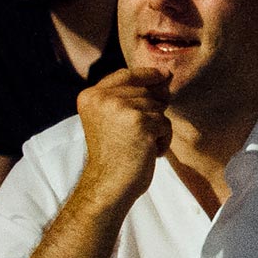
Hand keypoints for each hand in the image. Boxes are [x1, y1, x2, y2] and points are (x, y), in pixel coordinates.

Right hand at [75, 68, 171, 203]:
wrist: (108, 183)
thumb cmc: (114, 155)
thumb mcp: (113, 120)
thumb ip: (132, 97)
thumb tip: (166, 75)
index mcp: (91, 96)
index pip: (125, 75)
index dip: (147, 74)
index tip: (164, 74)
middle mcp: (102, 98)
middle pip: (146, 91)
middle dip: (152, 112)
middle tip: (136, 136)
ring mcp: (120, 108)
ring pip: (159, 107)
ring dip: (157, 128)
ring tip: (138, 145)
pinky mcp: (139, 121)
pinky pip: (166, 124)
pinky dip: (163, 140)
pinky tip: (146, 152)